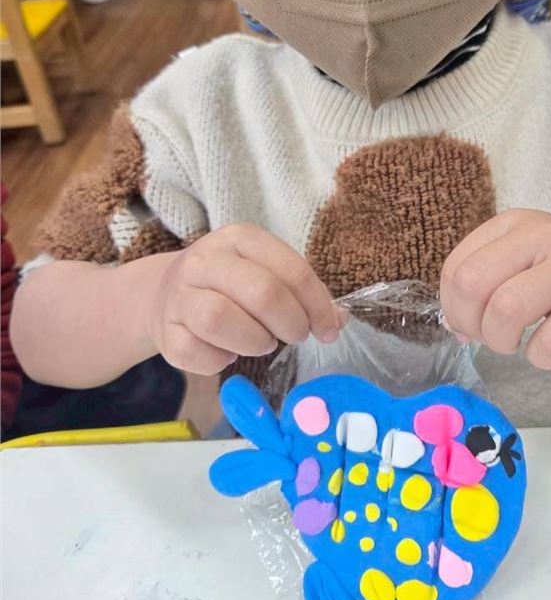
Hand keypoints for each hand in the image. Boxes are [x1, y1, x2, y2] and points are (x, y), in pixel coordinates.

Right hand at [147, 223, 343, 374]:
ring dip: (254, 341)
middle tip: (297, 335)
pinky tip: (227, 352)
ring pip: (220, 319)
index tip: (328, 329)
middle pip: (260, 293)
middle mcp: (205, 260)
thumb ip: (302, 293)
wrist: (164, 293)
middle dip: (290, 322)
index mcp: (239, 238)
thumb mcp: (265, 272)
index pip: (291, 269)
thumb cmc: (229, 284)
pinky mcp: (165, 332)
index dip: (317, 305)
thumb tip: (337, 320)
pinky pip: (197, 353)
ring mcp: (179, 295)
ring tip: (263, 343)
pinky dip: (221, 361)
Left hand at [440, 210, 550, 368]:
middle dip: (472, 324)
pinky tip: (550, 348)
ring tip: (517, 343)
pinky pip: (549, 342)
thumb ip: (486, 282)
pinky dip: (540, 357)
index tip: (469, 324)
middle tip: (491, 336)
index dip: (453, 306)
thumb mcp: (526, 260)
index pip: (457, 267)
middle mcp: (542, 235)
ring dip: (501, 342)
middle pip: (473, 284)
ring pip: (505, 310)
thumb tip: (455, 326)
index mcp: (515, 223)